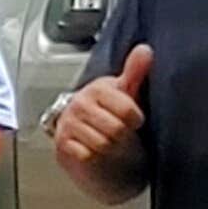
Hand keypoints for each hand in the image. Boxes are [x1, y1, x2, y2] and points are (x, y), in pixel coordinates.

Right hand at [51, 44, 153, 180]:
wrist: (89, 142)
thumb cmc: (113, 119)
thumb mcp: (128, 94)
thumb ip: (136, 72)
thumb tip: (145, 50)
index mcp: (97, 88)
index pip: (127, 109)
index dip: (135, 119)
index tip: (134, 120)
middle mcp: (79, 103)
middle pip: (116, 129)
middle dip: (123, 137)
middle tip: (121, 135)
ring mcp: (68, 124)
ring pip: (102, 144)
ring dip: (111, 149)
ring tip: (110, 143)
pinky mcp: (62, 145)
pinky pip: (87, 155)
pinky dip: (96, 159)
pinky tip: (97, 153)